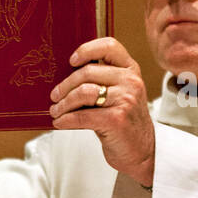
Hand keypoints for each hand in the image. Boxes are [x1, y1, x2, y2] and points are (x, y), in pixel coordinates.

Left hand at [50, 36, 155, 186]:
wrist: (142, 151)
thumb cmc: (124, 121)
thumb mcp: (120, 94)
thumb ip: (101, 81)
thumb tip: (64, 78)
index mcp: (131, 70)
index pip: (109, 46)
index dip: (86, 50)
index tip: (71, 61)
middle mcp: (131, 82)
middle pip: (87, 72)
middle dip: (65, 86)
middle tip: (55, 96)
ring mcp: (126, 99)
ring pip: (83, 92)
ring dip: (64, 103)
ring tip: (56, 111)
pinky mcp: (117, 119)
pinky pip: (83, 116)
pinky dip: (66, 120)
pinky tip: (60, 123)